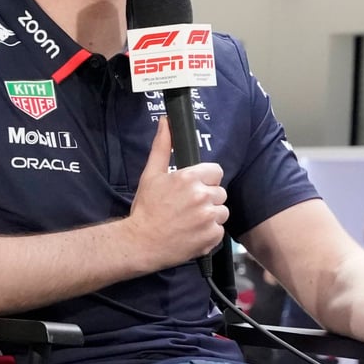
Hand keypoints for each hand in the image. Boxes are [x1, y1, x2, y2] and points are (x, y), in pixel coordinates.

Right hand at [128, 117, 228, 268]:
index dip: (206, 180)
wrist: (140, 243)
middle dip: (208, 198)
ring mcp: (208, 218)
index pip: (216, 171)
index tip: (194, 188)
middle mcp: (202, 196)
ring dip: (211, 216)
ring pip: (222, 212)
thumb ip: (162, 147)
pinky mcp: (211, 237)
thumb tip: (166, 121)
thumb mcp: (151, 174)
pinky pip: (219, 231)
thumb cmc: (146, 208)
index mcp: (190, 178)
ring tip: (191, 221)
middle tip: (188, 207)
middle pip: (220, 193)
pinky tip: (193, 233)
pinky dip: (209, 234)